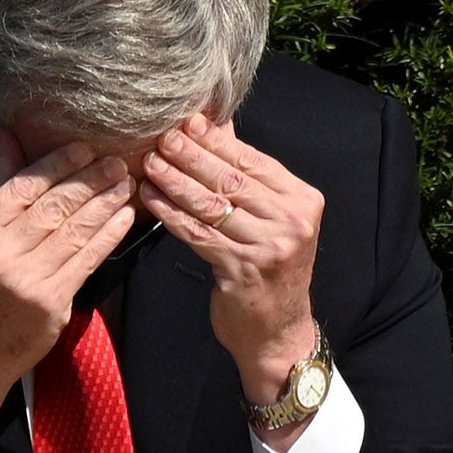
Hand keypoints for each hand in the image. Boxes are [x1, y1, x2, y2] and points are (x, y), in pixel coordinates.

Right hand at [0, 132, 136, 452]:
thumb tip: (8, 136)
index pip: (23, 187)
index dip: (57, 164)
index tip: (84, 147)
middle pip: (54, 206)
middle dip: (90, 180)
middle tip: (117, 160)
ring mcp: (26, 280)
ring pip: (75, 230)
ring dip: (106, 203)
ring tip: (125, 183)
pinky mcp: (51, 303)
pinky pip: (87, 260)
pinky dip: (108, 235)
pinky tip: (124, 217)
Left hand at [139, 113, 325, 414]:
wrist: (279, 330)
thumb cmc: (271, 269)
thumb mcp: (273, 220)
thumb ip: (249, 178)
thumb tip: (218, 129)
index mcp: (303, 201)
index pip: (253, 161)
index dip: (217, 141)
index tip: (188, 122)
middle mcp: (291, 221)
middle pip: (231, 179)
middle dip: (191, 155)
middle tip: (163, 137)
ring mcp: (268, 246)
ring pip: (211, 204)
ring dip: (175, 181)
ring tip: (150, 163)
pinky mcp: (241, 269)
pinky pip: (197, 233)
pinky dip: (170, 214)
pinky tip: (150, 199)